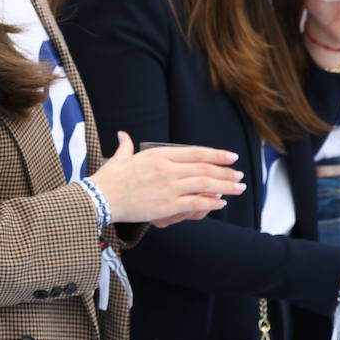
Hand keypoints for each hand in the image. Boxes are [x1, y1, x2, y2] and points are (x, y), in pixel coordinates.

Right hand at [88, 133, 245, 224]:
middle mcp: (167, 168)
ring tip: (239, 188)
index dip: (216, 154)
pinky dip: (211, 202)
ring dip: (225, 186)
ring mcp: (168, 187)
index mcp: (158, 155)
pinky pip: (196, 203)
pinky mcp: (167, 205)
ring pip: (205, 184)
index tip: (231, 157)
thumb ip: (126, 145)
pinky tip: (221, 202)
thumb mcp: (120, 158)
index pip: (195, 152)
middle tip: (239, 175)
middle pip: (205, 168)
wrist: (100, 197)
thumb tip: (122, 134)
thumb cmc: (109, 178)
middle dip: (226, 172)